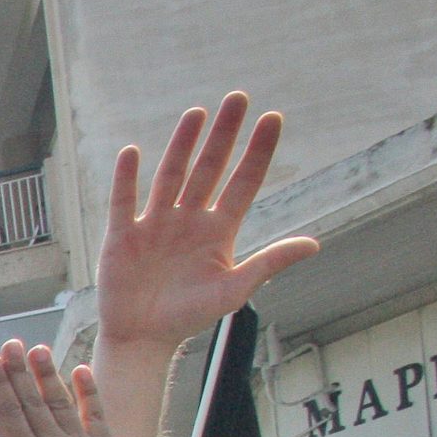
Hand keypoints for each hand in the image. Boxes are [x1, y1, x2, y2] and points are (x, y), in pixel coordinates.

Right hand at [91, 91, 317, 350]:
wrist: (142, 339)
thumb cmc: (188, 317)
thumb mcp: (234, 291)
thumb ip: (270, 263)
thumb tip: (313, 244)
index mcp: (219, 231)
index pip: (243, 181)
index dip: (258, 151)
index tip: (273, 118)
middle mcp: (189, 219)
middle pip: (210, 167)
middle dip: (224, 134)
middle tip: (239, 98)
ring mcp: (155, 224)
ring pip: (172, 175)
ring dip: (183, 144)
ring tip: (197, 113)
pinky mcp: (123, 237)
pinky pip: (125, 201)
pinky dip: (127, 178)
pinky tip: (133, 153)